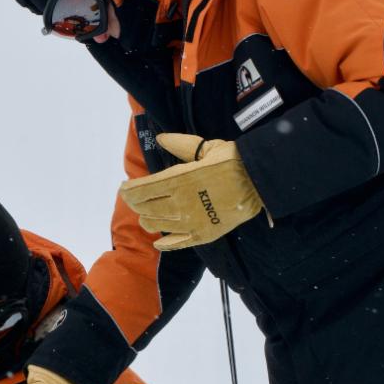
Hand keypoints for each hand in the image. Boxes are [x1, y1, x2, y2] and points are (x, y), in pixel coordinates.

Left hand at [119, 133, 263, 249]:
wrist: (259, 181)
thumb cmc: (232, 160)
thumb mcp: (205, 147)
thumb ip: (180, 144)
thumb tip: (159, 138)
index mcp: (177, 180)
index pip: (140, 190)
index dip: (127, 190)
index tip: (124, 188)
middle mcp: (179, 204)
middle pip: (144, 208)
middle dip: (136, 203)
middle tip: (135, 199)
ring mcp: (190, 222)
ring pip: (156, 225)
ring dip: (147, 219)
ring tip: (146, 215)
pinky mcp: (202, 235)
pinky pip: (176, 244)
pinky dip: (164, 243)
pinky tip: (158, 241)